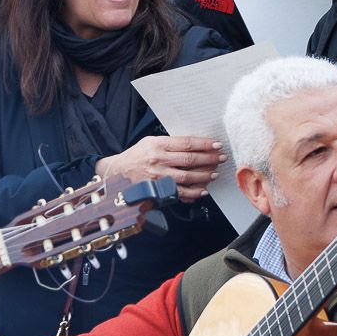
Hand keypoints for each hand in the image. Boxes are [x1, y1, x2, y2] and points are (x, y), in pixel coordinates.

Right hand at [97, 135, 222, 201]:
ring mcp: (158, 176)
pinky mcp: (157, 190)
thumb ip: (171, 144)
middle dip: (209, 159)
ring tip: (214, 173)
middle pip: (190, 159)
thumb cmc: (135, 157)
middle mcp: (158, 160)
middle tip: (221, 158)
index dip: (204, 144)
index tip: (217, 145)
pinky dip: (193, 192)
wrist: (115, 173)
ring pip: (187, 176)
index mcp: (157, 144)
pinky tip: (202, 190)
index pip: (187, 143)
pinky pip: (180, 192)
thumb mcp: (150, 143)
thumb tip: (195, 147)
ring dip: (205, 175)